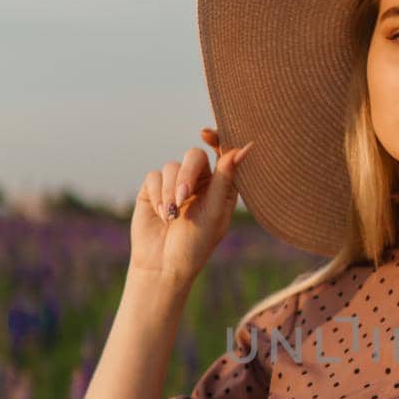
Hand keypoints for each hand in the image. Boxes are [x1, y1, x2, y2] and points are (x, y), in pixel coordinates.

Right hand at [129, 127, 254, 286]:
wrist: (164, 264)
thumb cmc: (197, 244)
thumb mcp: (215, 212)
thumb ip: (226, 179)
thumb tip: (245, 148)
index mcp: (221, 186)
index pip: (221, 153)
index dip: (216, 138)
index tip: (205, 133)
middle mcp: (199, 181)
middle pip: (193, 157)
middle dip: (187, 174)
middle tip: (183, 196)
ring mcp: (175, 184)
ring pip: (171, 166)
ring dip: (171, 191)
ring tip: (172, 215)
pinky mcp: (153, 190)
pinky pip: (154, 177)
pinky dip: (157, 195)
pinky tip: (161, 214)